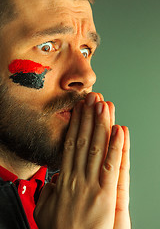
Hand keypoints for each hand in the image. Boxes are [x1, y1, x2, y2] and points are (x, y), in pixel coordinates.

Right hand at [34, 92, 129, 228]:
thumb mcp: (45, 210)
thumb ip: (48, 191)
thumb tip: (52, 179)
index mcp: (64, 180)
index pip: (70, 145)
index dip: (75, 126)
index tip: (78, 110)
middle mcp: (77, 178)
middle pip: (83, 141)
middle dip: (88, 118)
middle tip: (92, 99)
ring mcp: (92, 184)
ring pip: (97, 148)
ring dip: (101, 125)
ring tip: (104, 106)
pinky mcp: (107, 194)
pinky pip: (112, 166)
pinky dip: (116, 147)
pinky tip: (119, 130)